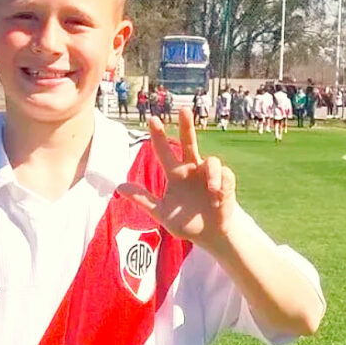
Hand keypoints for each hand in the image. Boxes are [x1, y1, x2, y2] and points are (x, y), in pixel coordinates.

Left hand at [118, 107, 238, 251]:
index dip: (158, 136)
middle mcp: (192, 169)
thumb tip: (119, 186)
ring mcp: (209, 175)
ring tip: (212, 190)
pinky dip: (222, 186)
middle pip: (190, 142)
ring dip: (212, 175)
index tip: (152, 119)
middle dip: (187, 125)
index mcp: (175, 174)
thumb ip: (143, 199)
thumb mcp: (161, 212)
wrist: (210, 235)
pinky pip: (225, 176)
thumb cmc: (186, 222)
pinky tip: (218, 199)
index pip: (164, 151)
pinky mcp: (226, 183)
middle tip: (183, 109)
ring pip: (212, 161)